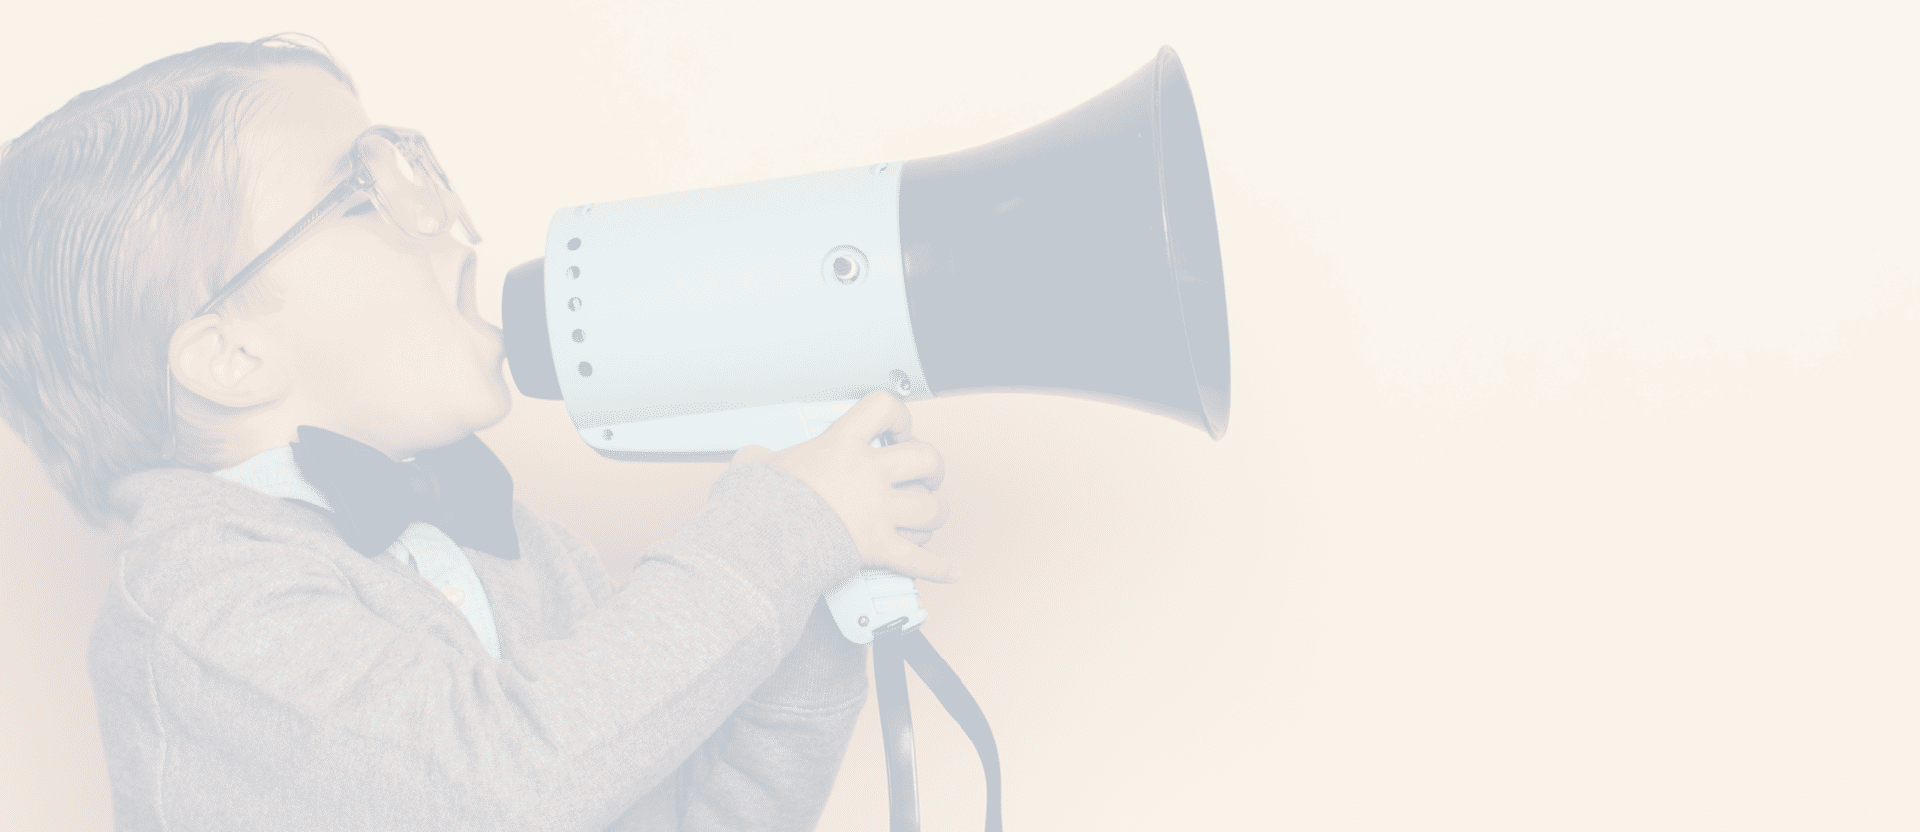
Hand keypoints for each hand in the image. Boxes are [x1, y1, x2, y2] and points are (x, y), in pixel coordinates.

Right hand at [729, 391, 956, 582]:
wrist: (763, 542)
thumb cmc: (760, 504)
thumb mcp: (755, 465)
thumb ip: (762, 457)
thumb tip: (753, 457)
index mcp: (841, 446)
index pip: (883, 409)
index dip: (899, 415)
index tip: (898, 427)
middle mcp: (869, 475)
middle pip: (926, 458)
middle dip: (932, 467)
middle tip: (926, 473)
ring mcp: (879, 512)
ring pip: (931, 508)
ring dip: (935, 513)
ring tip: (929, 516)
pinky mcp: (879, 548)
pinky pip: (919, 560)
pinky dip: (937, 567)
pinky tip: (950, 570)